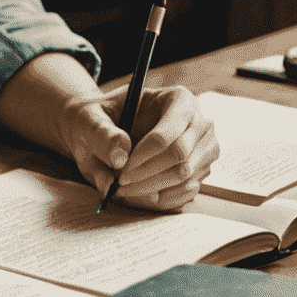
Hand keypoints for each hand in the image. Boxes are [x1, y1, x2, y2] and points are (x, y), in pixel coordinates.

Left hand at [56, 85, 218, 210]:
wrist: (106, 129)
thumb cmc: (101, 118)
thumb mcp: (91, 117)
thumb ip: (102, 133)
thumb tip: (120, 158)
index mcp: (178, 99)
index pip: (168, 133)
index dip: (144, 156)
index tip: (121, 172)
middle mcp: (200, 122)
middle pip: (180, 158)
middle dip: (147, 175)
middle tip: (119, 185)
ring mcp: (205, 148)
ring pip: (185, 178)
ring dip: (152, 189)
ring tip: (123, 189)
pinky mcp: (201, 171)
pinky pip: (187, 192)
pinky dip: (162, 198)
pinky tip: (139, 192)